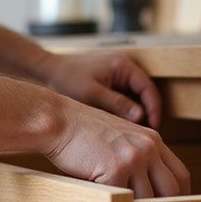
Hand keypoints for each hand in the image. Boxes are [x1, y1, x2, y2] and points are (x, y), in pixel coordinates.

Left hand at [36, 51, 161, 128]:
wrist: (47, 70)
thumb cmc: (66, 79)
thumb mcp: (92, 95)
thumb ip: (117, 105)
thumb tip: (140, 117)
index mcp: (123, 65)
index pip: (149, 89)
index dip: (154, 110)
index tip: (153, 130)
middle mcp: (124, 66)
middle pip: (145, 93)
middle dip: (146, 114)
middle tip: (144, 136)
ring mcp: (117, 73)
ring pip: (135, 97)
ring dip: (136, 114)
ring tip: (134, 134)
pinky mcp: (110, 80)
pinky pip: (125, 97)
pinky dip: (125, 110)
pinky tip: (121, 127)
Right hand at [44, 96, 189, 197]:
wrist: (60, 121)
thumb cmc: (83, 133)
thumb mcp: (120, 139)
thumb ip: (138, 157)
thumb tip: (148, 192)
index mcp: (152, 140)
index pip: (180, 174)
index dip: (181, 195)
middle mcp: (148, 147)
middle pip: (172, 189)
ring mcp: (134, 157)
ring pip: (148, 198)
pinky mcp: (116, 168)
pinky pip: (123, 198)